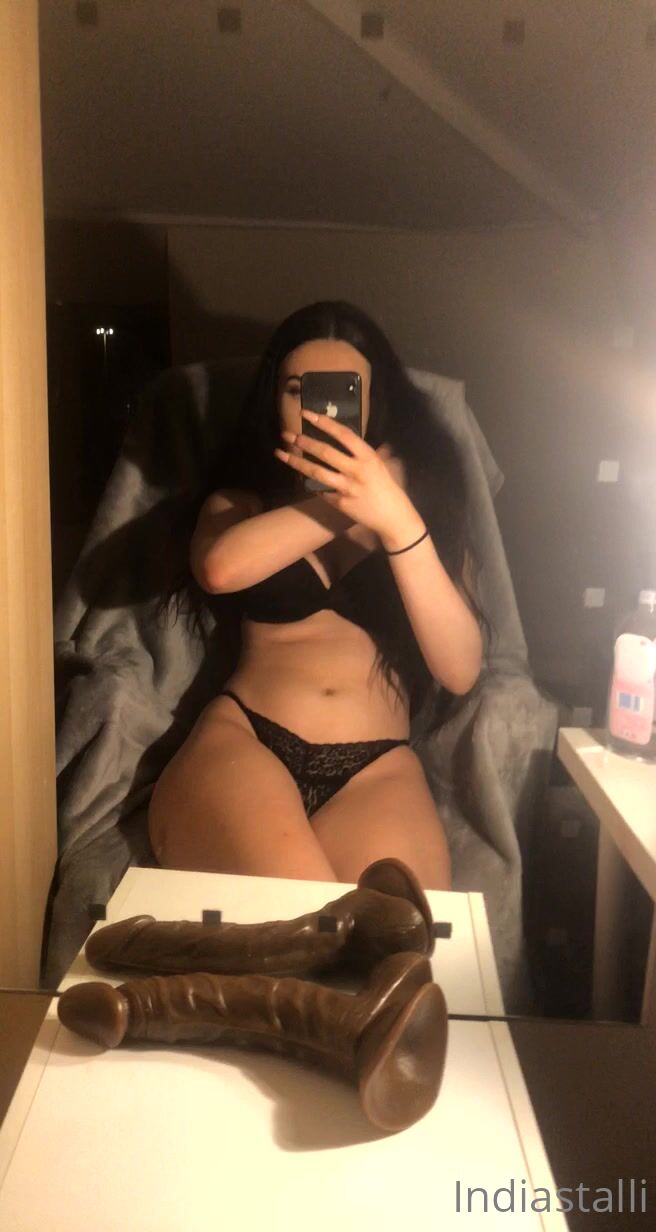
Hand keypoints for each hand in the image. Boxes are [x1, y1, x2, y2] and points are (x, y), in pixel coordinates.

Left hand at [274, 411, 414, 539]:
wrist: (393, 518)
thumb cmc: (389, 489)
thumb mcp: (383, 466)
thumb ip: (372, 453)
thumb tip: (364, 442)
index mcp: (368, 457)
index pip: (343, 434)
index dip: (324, 423)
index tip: (307, 414)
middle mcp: (356, 470)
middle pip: (325, 452)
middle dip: (304, 442)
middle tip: (288, 435)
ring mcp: (346, 488)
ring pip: (316, 472)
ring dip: (297, 462)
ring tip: (281, 453)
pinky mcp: (339, 503)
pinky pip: (321, 490)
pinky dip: (310, 484)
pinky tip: (298, 477)